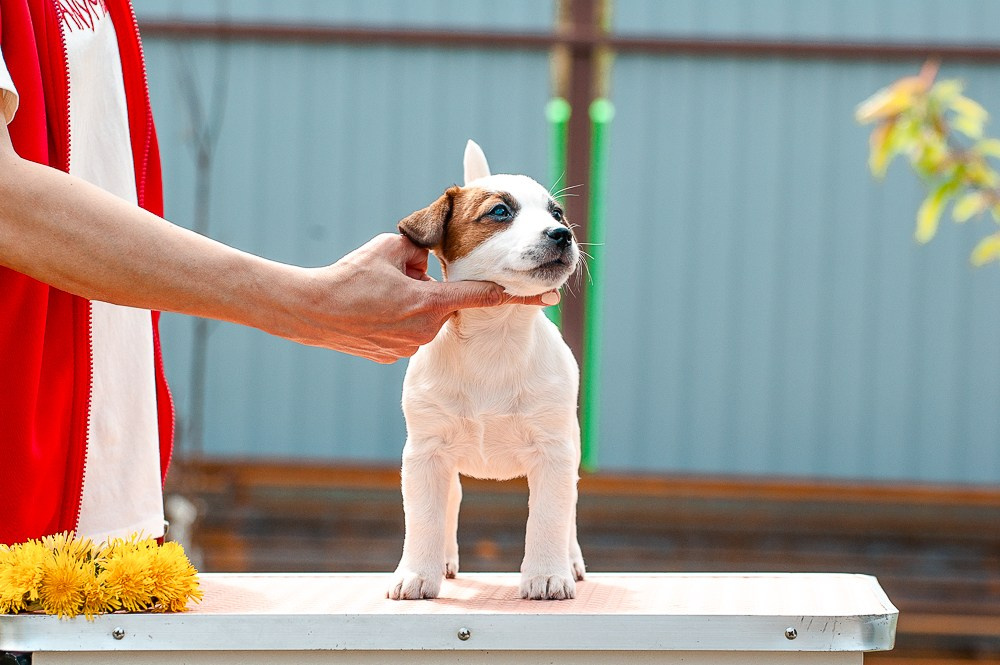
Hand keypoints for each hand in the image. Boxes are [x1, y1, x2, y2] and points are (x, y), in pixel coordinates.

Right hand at [272, 234, 559, 362]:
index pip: (485, 297)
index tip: (551, 296)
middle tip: (390, 279)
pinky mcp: (394, 357)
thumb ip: (426, 246)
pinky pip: (407, 331)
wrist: (310, 312)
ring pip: (425, 316)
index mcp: (433, 303)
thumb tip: (437, 254)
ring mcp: (410, 348)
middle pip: (444, 300)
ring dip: (410, 303)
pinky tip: (369, 312)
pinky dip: (395, 318)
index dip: (519, 294)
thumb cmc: (348, 276)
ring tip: (374, 296)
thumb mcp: (390, 247)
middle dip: (428, 286)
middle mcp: (428, 331)